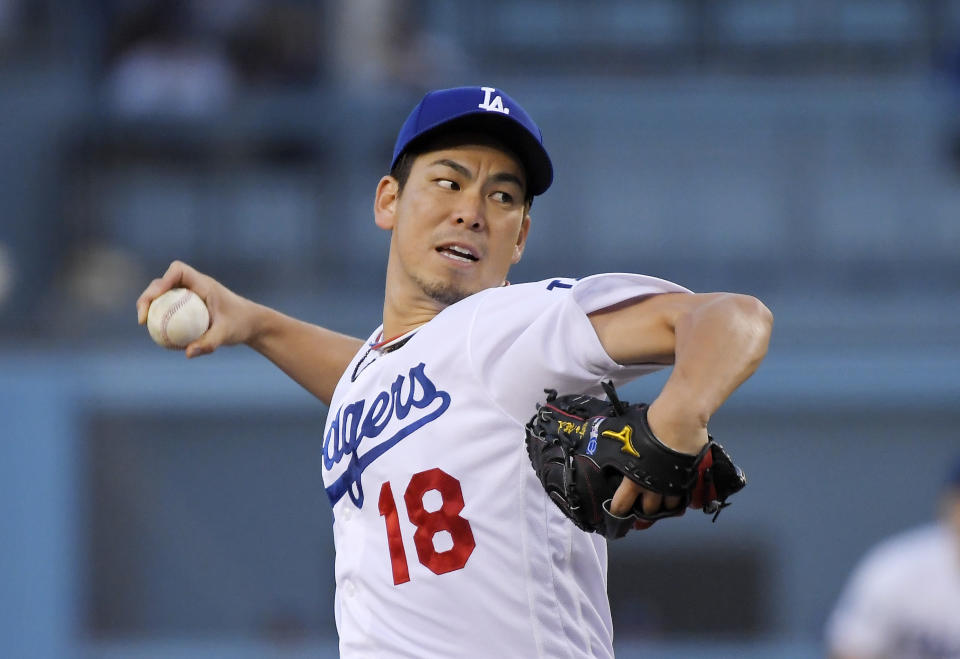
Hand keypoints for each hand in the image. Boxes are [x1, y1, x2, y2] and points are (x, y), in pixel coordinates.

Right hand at [136, 260, 257, 357]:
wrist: (252, 324)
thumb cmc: (241, 324)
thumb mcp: (227, 334)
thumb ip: (209, 342)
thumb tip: (187, 353)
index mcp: (203, 284)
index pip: (178, 271)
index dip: (162, 281)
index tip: (154, 299)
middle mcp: (194, 286)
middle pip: (163, 283)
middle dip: (148, 296)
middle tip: (142, 318)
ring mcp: (189, 295)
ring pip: (163, 295)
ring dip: (151, 306)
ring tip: (144, 324)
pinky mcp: (188, 305)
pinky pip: (169, 308)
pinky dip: (161, 317)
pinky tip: (156, 335)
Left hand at [608, 396, 707, 516]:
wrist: (679, 420)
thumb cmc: (647, 427)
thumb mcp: (621, 435)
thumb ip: (612, 446)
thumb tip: (596, 443)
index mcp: (633, 480)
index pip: (622, 505)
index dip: (619, 511)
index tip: (618, 514)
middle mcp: (652, 488)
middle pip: (648, 511)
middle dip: (644, 510)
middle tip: (641, 504)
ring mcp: (672, 486)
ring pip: (668, 507)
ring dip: (663, 505)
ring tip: (660, 500)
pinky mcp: (688, 480)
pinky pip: (683, 496)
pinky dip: (679, 497)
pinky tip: (676, 492)